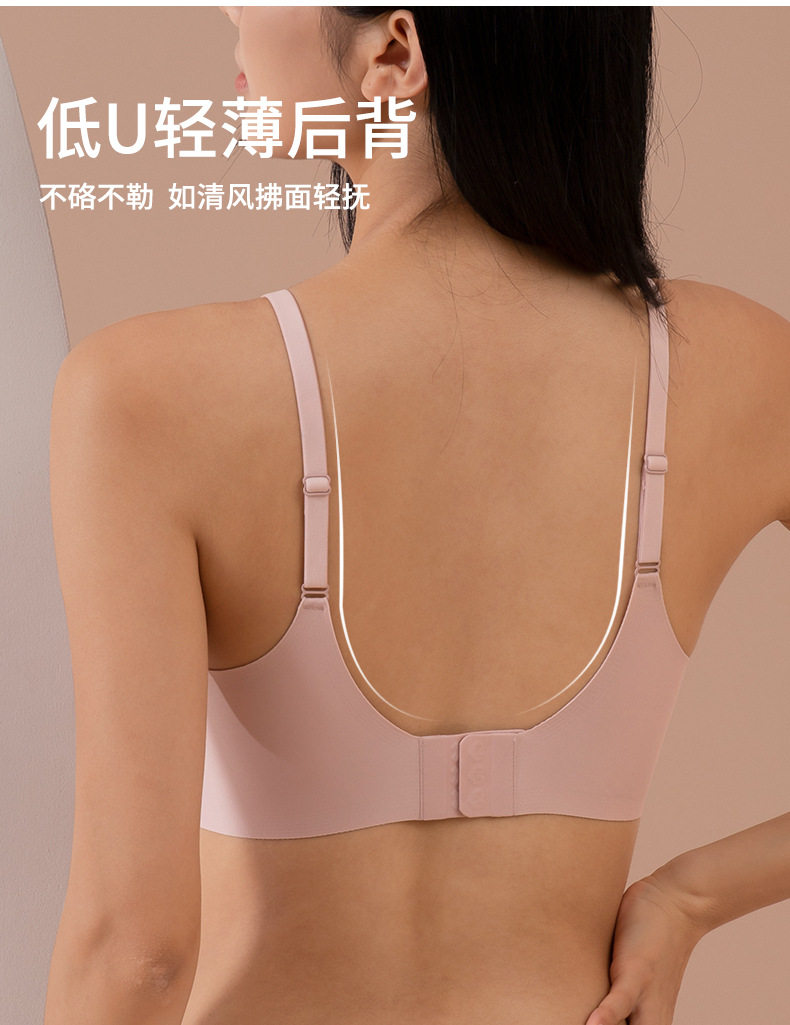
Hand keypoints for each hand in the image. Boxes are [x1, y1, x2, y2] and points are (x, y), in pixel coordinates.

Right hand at [584, 871, 708, 1024]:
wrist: (678, 901)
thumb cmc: (650, 937)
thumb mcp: (633, 976)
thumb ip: (616, 991)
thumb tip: (595, 996)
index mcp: (647, 1021)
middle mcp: (647, 1015)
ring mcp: (643, 995)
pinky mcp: (637, 971)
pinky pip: (620, 1000)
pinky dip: (605, 1014)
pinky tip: (590, 1024)